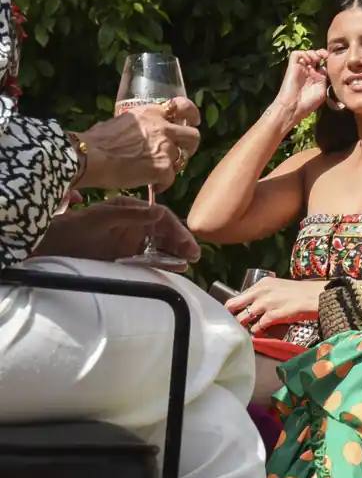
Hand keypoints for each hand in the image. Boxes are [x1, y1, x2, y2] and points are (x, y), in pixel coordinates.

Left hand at [33, 196, 200, 267]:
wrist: (51, 247)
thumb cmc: (75, 228)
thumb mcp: (102, 218)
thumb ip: (131, 215)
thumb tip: (161, 212)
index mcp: (131, 210)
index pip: (161, 217)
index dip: (176, 229)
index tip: (187, 243)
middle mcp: (134, 224)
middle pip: (164, 232)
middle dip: (180, 242)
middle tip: (193, 255)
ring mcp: (131, 240)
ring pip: (159, 245)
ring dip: (174, 253)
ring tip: (187, 262)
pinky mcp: (125, 256)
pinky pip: (149, 258)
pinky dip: (163, 262)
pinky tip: (175, 267)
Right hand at [78, 97, 200, 191]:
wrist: (89, 157)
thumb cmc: (96, 141)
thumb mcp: (119, 121)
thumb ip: (137, 125)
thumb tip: (136, 133)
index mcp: (151, 113)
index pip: (182, 106)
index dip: (191, 114)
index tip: (193, 121)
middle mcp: (163, 127)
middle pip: (193, 135)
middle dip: (190, 146)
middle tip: (180, 153)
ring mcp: (166, 148)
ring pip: (183, 159)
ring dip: (173, 167)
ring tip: (159, 172)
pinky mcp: (164, 168)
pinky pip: (171, 179)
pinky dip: (163, 184)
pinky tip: (152, 186)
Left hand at [225, 277, 322, 333]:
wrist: (319, 296)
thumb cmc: (302, 292)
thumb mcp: (279, 287)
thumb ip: (265, 294)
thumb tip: (252, 307)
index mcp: (263, 283)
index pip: (238, 296)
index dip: (232, 308)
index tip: (230, 316)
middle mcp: (262, 291)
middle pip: (234, 305)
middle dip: (231, 316)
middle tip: (231, 326)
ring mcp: (268, 303)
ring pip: (244, 317)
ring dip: (243, 326)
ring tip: (244, 332)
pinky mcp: (275, 314)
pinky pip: (258, 326)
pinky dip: (257, 332)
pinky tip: (259, 334)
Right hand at [272, 49, 329, 127]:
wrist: (294, 107)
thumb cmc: (308, 103)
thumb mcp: (322, 90)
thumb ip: (325, 78)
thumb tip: (326, 68)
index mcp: (315, 77)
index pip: (321, 63)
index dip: (327, 59)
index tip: (331, 60)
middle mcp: (307, 72)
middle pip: (314, 56)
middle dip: (321, 53)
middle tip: (325, 55)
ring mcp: (299, 69)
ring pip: (305, 53)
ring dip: (313, 53)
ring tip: (317, 59)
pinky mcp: (291, 67)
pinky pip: (295, 54)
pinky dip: (303, 53)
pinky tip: (309, 60)